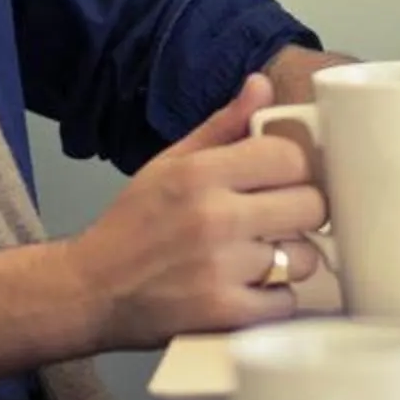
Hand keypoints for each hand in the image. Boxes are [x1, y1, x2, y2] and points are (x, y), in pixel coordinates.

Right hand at [67, 74, 329, 347]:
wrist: (89, 290)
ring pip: (305, 257)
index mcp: (201, 173)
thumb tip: (262, 84)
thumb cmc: (132, 224)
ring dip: (292, 259)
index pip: (290, 156)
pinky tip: (253, 288)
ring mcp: (221, 270)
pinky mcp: (223, 314)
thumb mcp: (169, 163)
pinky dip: (276, 298)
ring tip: (264, 257)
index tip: (284, 180)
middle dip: (301, 211)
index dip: (294, 168)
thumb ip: (222, 125)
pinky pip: (286, 302)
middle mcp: (214, 217)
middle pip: (310, 205)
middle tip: (281, 218)